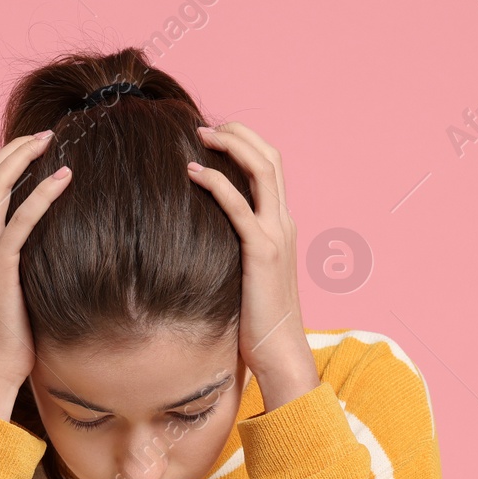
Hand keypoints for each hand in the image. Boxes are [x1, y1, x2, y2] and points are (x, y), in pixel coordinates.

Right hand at [0, 131, 72, 420]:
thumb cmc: (12, 338)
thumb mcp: (16, 291)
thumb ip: (25, 265)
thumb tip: (56, 252)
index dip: (7, 162)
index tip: (35, 147)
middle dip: (14, 149)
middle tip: (45, 134)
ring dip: (22, 158)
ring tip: (50, 141)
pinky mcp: (0, 268)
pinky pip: (20, 221)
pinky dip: (41, 195)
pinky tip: (63, 179)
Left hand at [187, 122, 318, 411]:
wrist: (280, 352)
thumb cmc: (258, 322)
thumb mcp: (246, 278)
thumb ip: (234, 254)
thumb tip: (202, 244)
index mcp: (282, 227)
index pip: (270, 169)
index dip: (245, 145)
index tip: (213, 138)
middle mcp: (284, 223)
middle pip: (270, 158)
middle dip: (239, 133)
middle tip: (205, 126)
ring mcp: (276, 235)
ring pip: (262, 170)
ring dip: (231, 145)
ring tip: (200, 135)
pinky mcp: (262, 252)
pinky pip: (239, 206)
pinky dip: (217, 182)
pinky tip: (193, 172)